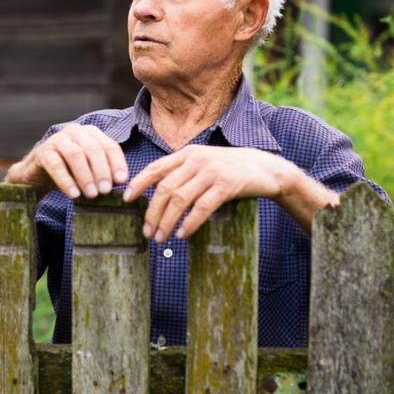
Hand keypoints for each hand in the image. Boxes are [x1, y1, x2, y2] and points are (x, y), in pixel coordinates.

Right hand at [4, 124, 128, 198]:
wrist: (37, 174)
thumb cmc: (68, 172)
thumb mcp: (89, 170)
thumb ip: (104, 172)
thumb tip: (121, 182)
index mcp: (91, 133)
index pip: (109, 146)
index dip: (117, 163)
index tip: (121, 182)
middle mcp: (75, 132)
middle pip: (93, 149)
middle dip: (101, 171)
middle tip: (105, 191)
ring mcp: (57, 139)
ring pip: (75, 154)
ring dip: (85, 176)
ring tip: (91, 195)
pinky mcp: (42, 151)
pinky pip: (55, 165)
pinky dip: (66, 180)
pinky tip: (73, 194)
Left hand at [122, 145, 330, 241]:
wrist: (266, 169)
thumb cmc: (230, 169)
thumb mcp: (203, 164)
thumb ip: (182, 173)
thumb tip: (156, 193)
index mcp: (187, 154)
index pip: (156, 168)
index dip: (139, 184)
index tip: (126, 200)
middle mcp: (196, 160)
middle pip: (165, 189)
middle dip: (152, 213)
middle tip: (147, 232)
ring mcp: (211, 172)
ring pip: (180, 199)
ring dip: (166, 222)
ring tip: (161, 238)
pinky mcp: (226, 185)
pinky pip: (202, 207)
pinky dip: (189, 223)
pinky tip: (182, 234)